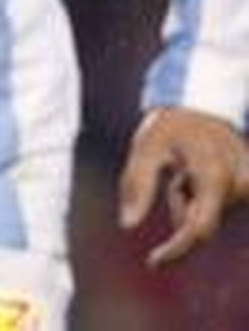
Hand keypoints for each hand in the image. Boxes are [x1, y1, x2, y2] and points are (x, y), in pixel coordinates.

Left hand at [119, 105, 245, 265]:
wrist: (199, 104)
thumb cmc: (169, 126)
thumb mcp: (145, 149)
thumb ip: (137, 186)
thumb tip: (128, 225)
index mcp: (213, 175)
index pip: (199, 230)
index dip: (176, 250)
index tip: (153, 261)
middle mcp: (238, 183)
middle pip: (202, 224)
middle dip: (180, 208)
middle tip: (172, 176)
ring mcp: (247, 184)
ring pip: (208, 213)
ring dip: (189, 199)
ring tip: (184, 167)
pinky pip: (217, 204)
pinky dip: (201, 195)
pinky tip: (197, 172)